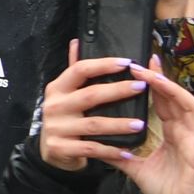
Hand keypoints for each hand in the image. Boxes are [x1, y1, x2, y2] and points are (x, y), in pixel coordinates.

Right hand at [36, 41, 149, 175]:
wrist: (51, 152)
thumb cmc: (66, 118)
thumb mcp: (66, 94)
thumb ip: (75, 71)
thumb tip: (77, 42)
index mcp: (57, 88)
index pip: (80, 70)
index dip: (104, 65)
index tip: (127, 63)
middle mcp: (54, 106)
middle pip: (90, 95)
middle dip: (118, 91)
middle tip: (142, 87)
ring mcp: (56, 128)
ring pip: (94, 124)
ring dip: (119, 124)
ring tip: (140, 124)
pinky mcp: (60, 148)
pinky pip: (91, 148)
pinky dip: (111, 150)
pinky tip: (127, 151)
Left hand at [109, 64, 193, 193]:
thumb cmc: (165, 187)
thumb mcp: (136, 168)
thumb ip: (120, 155)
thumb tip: (99, 147)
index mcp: (171, 132)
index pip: (161, 102)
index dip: (153, 83)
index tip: (139, 66)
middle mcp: (184, 131)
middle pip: (174, 99)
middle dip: (160, 79)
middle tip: (145, 61)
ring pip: (190, 109)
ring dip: (175, 92)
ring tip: (160, 78)